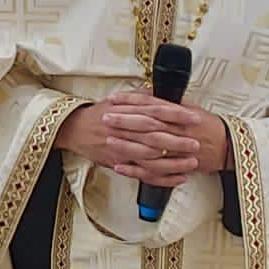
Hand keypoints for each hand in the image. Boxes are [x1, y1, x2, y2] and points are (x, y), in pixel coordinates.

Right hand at [57, 94, 227, 184]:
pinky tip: (178, 178)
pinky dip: (162, 177)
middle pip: (153, 134)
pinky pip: (143, 173)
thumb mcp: (115, 100)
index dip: (174, 114)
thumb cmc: (96, 115)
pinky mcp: (119, 162)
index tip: (193, 117)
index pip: (152, 110)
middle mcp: (121, 128)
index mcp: (123, 110)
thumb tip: (159, 91)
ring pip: (150, 156)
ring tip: (192, 162)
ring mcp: (120, 147)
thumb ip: (138, 96)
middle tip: (196, 142)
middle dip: (177, 139)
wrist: (72, 129)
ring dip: (173, 161)